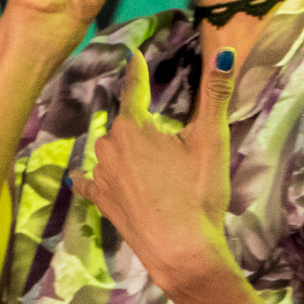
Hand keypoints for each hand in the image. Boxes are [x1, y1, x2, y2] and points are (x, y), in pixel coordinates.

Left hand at [70, 45, 240, 294]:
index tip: (134, 56)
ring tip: (147, 159)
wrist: (182, 251)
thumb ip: (215, 93)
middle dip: (141, 121)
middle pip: (126, 123)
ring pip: (111, 150)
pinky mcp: (102, 202)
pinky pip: (91, 182)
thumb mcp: (211, 140)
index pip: (136, 89)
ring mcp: (102, 176)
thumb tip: (224, 52)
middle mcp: (109, 146)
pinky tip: (79, 177)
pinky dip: (90, 177)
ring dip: (124, 148)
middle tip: (162, 131)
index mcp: (134, 126)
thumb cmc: (198, 193)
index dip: (138, 72)